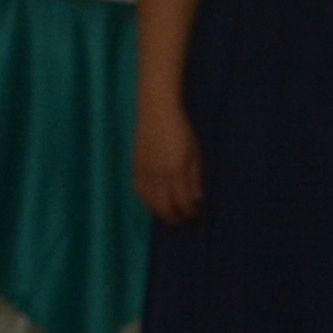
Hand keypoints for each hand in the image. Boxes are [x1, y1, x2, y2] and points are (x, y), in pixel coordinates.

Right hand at [134, 105, 204, 225]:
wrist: (156, 111)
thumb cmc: (181, 129)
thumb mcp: (195, 152)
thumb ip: (195, 177)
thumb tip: (197, 199)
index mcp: (177, 169)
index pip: (183, 201)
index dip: (189, 212)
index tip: (195, 215)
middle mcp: (159, 173)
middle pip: (164, 207)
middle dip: (174, 218)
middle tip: (181, 221)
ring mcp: (145, 170)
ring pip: (150, 202)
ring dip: (160, 212)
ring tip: (169, 214)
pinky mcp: (135, 166)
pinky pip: (139, 191)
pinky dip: (147, 200)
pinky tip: (154, 201)